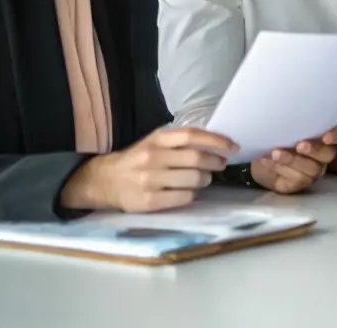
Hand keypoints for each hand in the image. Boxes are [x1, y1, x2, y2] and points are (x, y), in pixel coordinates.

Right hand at [60, 126, 236, 212]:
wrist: (104, 181)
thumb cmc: (137, 160)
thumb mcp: (154, 142)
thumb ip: (179, 142)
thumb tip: (215, 145)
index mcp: (157, 139)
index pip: (192, 136)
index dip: (216, 140)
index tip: (233, 146)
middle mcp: (153, 157)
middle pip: (197, 159)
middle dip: (216, 163)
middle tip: (221, 165)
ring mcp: (150, 180)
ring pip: (194, 180)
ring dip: (205, 180)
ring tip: (202, 179)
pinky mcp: (149, 201)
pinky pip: (184, 198)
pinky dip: (192, 195)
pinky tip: (188, 192)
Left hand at [250, 124, 336, 193]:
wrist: (257, 155)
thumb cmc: (275, 135)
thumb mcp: (283, 124)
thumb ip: (293, 120)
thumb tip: (288, 110)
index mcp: (322, 135)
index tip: (326, 137)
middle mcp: (322, 153)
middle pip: (328, 154)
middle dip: (314, 150)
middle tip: (299, 145)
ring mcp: (312, 170)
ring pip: (312, 169)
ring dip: (292, 160)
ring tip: (275, 153)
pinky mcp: (299, 183)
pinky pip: (297, 179)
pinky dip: (281, 168)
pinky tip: (268, 160)